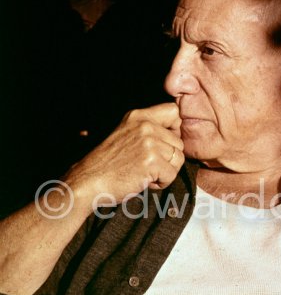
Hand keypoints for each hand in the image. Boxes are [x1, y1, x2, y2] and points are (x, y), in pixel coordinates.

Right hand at [63, 102, 183, 208]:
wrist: (87, 181)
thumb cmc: (108, 163)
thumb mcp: (126, 133)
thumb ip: (148, 128)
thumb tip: (177, 132)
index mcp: (139, 116)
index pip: (174, 111)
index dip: (176, 129)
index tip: (166, 143)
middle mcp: (145, 125)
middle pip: (179, 142)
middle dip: (168, 158)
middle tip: (147, 165)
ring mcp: (149, 142)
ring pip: (178, 159)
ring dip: (165, 171)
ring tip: (145, 173)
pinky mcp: (151, 161)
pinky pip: (172, 174)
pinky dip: (161, 183)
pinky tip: (144, 181)